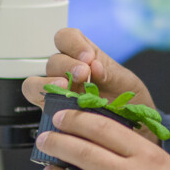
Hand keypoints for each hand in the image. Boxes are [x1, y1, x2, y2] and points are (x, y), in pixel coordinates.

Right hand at [22, 27, 157, 117]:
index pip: (67, 38)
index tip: (88, 57)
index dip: (73, 43)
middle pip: (54, 60)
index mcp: (85, 58)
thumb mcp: (127, 84)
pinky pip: (35, 97)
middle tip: (83, 74)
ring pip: (37, 78)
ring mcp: (56, 92)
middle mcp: (66, 72)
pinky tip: (60, 103)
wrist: (135, 131)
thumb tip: (93, 64)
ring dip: (49, 81)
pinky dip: (42, 95)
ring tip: (66, 87)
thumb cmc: (130, 104)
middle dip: (68, 65)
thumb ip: (110, 73)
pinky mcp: (51, 110)